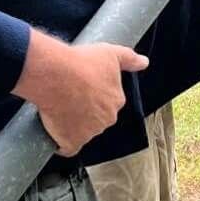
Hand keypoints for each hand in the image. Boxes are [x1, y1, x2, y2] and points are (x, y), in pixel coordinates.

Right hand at [12, 30, 148, 155]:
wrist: (56, 76)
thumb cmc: (82, 63)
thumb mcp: (111, 53)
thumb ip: (129, 59)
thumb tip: (143, 62)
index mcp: (116, 100)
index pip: (109, 102)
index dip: (95, 94)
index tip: (84, 86)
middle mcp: (106, 119)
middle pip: (97, 118)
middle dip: (86, 110)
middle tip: (70, 95)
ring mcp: (89, 133)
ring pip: (83, 132)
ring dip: (73, 124)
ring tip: (60, 107)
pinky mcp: (72, 143)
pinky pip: (68, 147)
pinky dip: (63, 142)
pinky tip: (56, 130)